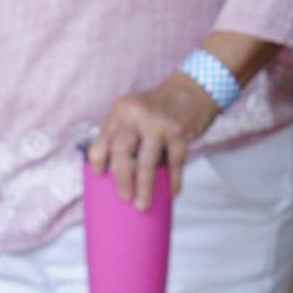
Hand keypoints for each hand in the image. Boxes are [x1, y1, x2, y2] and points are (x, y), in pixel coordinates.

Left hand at [86, 75, 219, 207]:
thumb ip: (124, 132)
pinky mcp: (179, 131)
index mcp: (121, 110)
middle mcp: (137, 114)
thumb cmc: (161, 106)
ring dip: (144, 187)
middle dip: (121, 179)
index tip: (100, 177)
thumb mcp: (136, 109)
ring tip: (142, 204)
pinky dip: (173, 179)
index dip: (98, 162)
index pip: (101, 140)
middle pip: (121, 152)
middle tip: (124, 198)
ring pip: (146, 161)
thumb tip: (117, 172)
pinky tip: (172, 192)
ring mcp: (159, 123)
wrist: (194, 88)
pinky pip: (174, 162)